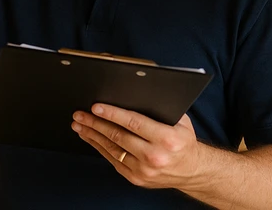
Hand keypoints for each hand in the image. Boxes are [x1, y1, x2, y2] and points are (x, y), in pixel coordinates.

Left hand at [72, 104, 204, 189]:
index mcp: (167, 138)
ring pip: (112, 149)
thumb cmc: (183, 141)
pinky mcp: (136, 179)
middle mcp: (155, 156)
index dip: (112, 114)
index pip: (134, 122)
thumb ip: (161, 108)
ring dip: (92, 136)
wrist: (192, 171)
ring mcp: (144, 170)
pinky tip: (91, 138)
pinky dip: (100, 148)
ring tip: (79, 125)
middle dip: (95, 124)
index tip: (96, 107)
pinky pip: (113, 161)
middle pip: (118, 136)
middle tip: (80, 114)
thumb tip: (135, 92)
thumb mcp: (181, 121)